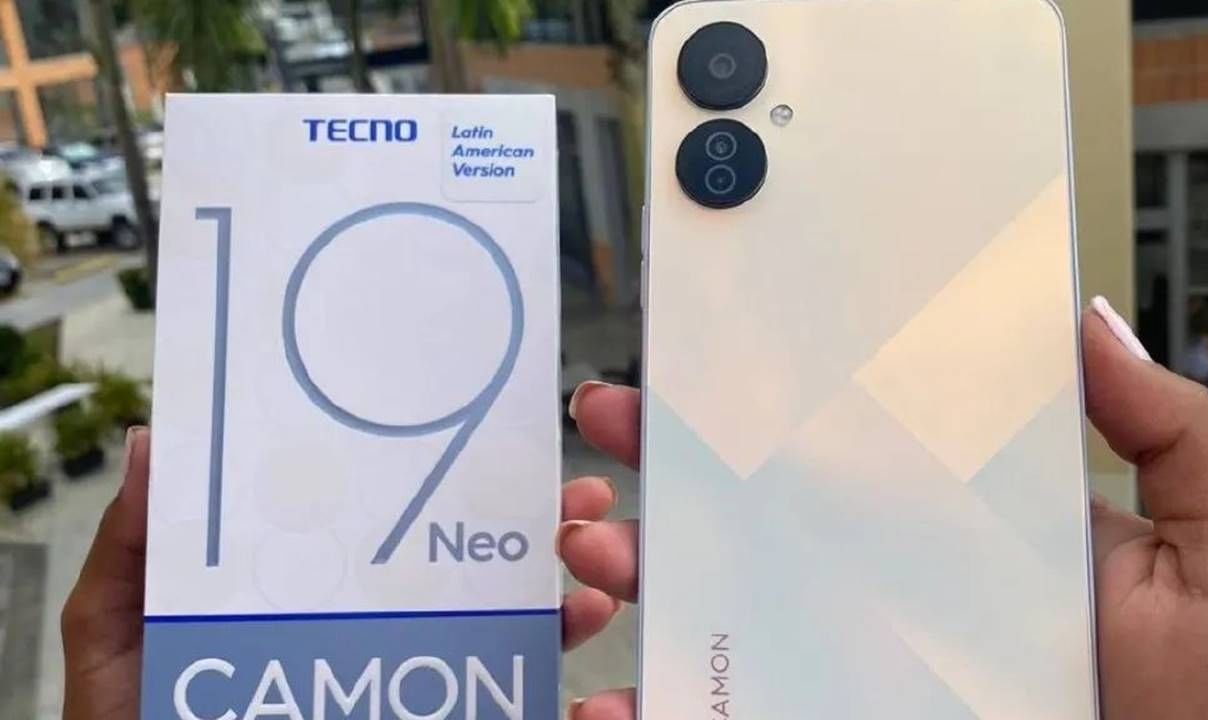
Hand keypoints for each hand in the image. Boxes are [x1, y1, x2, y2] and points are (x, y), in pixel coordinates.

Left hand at [59, 431, 622, 718]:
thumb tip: (156, 444)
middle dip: (535, 534)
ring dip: (563, 610)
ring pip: (500, 644)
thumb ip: (132, 555)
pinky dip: (562, 706)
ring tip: (595, 587)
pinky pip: (508, 711)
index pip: (388, 528)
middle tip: (577, 501)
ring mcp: (405, 686)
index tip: (496, 444)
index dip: (443, 484)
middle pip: (463, 575)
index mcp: (308, 597)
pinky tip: (589, 698)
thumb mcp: (119, 640)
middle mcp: (367, 638)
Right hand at [559, 301, 1207, 719]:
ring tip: (600, 546)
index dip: (781, 411)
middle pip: (769, 530)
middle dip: (677, 477)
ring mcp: (875, 676)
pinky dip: (665, 709)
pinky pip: (740, 714)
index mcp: (978, 538)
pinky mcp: (844, 719)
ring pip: (736, 622)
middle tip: (610, 426)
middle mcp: (911, 601)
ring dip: (652, 578)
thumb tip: (1084, 320)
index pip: (856, 458)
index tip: (705, 366)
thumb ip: (1163, 433)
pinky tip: (617, 704)